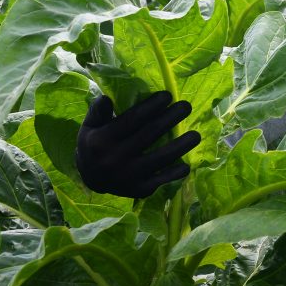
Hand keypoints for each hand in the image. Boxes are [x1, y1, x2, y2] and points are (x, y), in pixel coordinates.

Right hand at [75, 92, 200, 197]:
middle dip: (170, 119)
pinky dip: (174, 173)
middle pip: (149, 135)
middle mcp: (115, 159)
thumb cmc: (94, 145)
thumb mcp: (89, 127)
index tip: (168, 95)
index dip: (151, 107)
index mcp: (101, 141)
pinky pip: (160, 180)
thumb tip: (107, 97)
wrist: (90, 180)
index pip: (131, 120)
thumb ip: (97, 112)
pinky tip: (186, 165)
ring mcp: (128, 176)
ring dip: (180, 146)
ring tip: (196, 135)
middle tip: (186, 106)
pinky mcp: (138, 190)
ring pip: (159, 159)